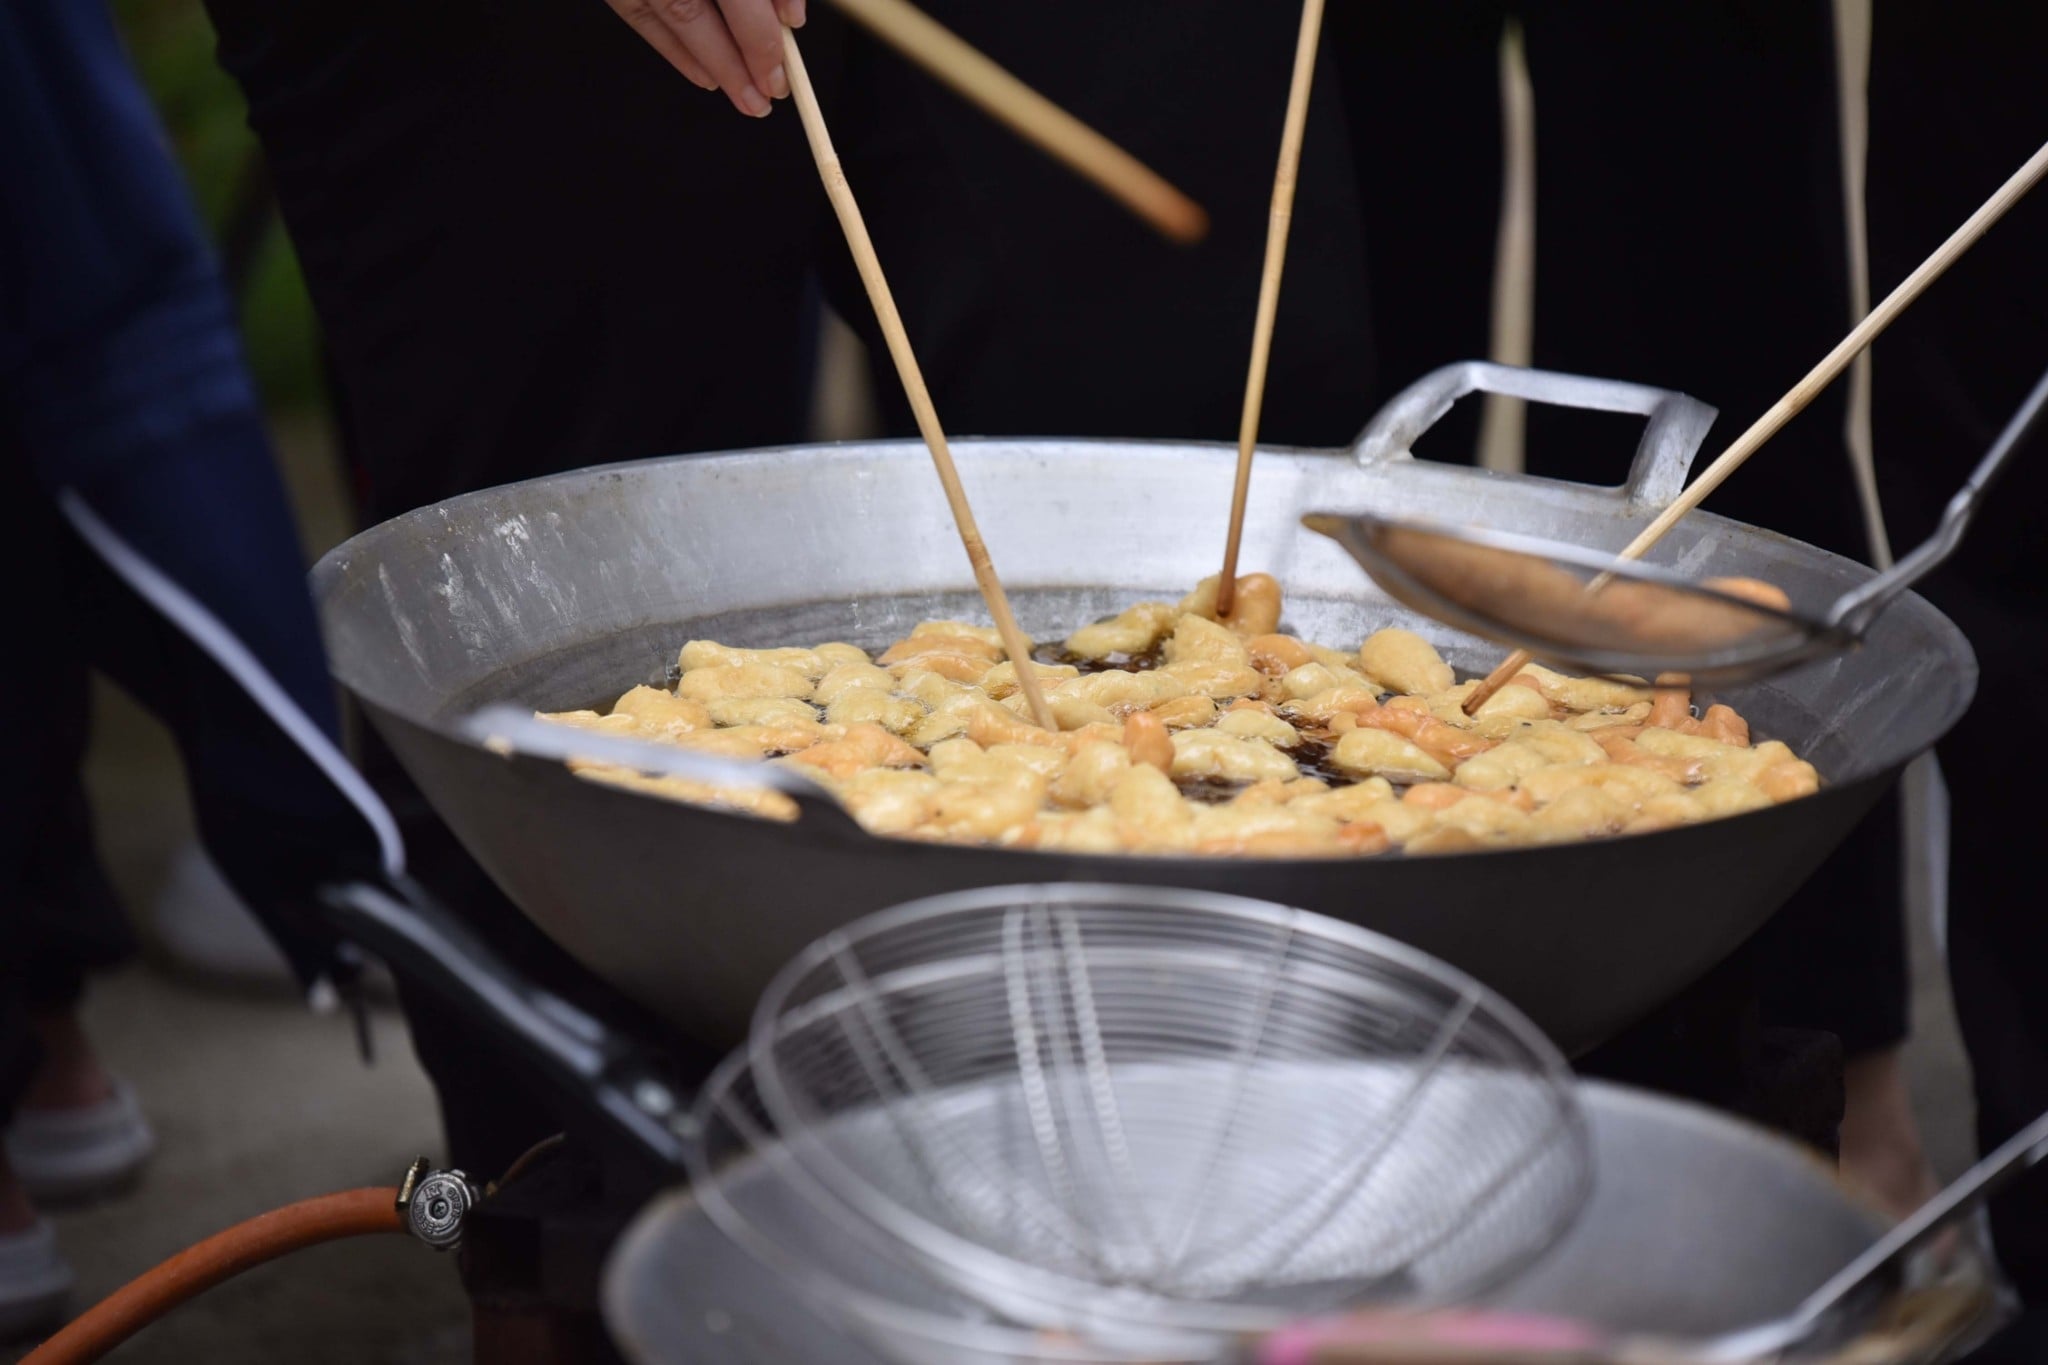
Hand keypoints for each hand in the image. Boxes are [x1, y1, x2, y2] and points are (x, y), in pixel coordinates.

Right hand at [603, 0, 804, 117]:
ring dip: (712, 64)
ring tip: (746, 99)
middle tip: (768, 96)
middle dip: (739, 59)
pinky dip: (676, 51)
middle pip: (694, 11)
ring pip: (672, 18)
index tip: (786, 57)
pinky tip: (706, 77)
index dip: (761, 32)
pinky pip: (641, 19)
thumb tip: (790, 20)